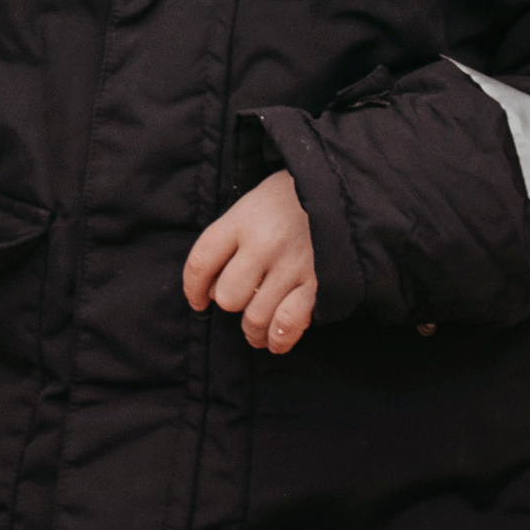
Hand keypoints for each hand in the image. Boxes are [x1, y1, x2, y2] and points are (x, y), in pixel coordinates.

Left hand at [183, 172, 318, 352]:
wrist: (336, 189)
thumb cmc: (286, 200)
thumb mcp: (250, 205)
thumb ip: (229, 240)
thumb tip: (211, 288)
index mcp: (242, 220)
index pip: (200, 262)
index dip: (193, 289)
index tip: (198, 302)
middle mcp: (263, 243)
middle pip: (228, 296)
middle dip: (231, 304)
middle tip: (242, 300)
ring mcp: (291, 264)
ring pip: (256, 317)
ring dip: (252, 331)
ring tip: (254, 332)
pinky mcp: (317, 283)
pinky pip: (288, 323)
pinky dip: (279, 339)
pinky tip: (275, 340)